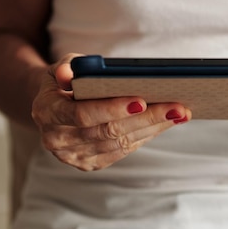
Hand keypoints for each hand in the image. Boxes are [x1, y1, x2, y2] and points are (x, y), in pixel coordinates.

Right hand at [31, 54, 191, 170]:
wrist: (55, 104)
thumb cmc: (67, 79)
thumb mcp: (63, 65)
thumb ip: (68, 66)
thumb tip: (69, 74)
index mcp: (47, 112)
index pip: (82, 115)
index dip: (112, 109)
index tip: (142, 101)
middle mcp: (57, 140)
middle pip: (109, 131)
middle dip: (147, 118)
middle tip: (177, 106)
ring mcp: (74, 156)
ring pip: (121, 143)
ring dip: (154, 127)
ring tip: (180, 112)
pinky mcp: (91, 163)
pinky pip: (124, 150)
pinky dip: (148, 135)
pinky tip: (167, 122)